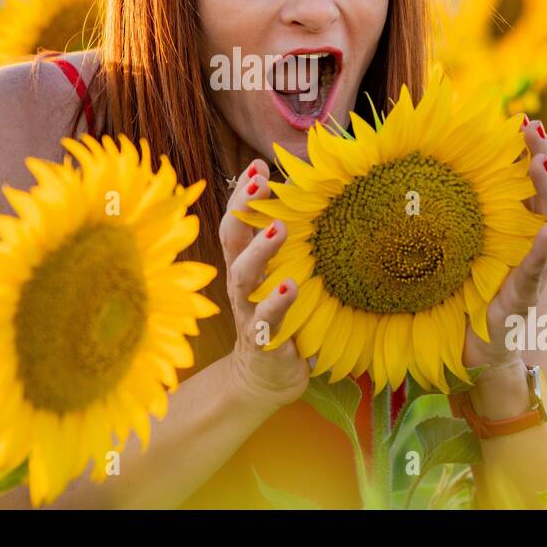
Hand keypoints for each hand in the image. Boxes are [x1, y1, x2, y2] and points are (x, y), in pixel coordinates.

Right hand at [218, 158, 311, 408]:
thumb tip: (313, 204)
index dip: (242, 196)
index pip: (237, 225)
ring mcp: (250, 315)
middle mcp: (242, 288)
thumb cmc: (279, 320)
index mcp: (246, 269)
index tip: (257, 166)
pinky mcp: (265, 345)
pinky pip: (267, 324)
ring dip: (260, 252)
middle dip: (243, 211)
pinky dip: (276, 306)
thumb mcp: (281, 280)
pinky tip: (290, 287)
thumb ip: (290, 251)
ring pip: (245, 280)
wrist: (265, 380)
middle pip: (233, 243)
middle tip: (260, 184)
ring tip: (279, 229)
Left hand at [463, 117, 546, 369]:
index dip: (532, 151)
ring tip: (540, 163)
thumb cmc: (467, 295)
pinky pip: (536, 269)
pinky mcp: (523, 296)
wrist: (477, 350)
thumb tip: (433, 171)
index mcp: (516, 229)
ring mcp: (532, 268)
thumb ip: (459, 215)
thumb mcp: (461, 247)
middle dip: (544, 158)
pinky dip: (543, 250)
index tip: (523, 119)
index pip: (531, 182)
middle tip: (533, 126)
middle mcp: (531, 243)